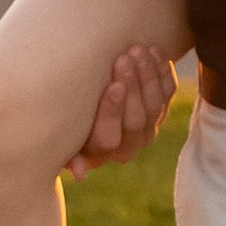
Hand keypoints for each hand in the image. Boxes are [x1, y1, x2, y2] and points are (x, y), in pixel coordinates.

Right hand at [65, 42, 179, 175]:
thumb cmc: (62, 119)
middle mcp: (129, 144)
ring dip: (148, 75)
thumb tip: (80, 175)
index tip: (114, 86)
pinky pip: (167, 91)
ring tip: (138, 50)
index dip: (112, 112)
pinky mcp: (160, 108)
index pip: (109, 138)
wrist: (82, 102)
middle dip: (132, 87)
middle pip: (136, 119)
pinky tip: (154, 51)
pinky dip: (162, 71)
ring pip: (155, 104)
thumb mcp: (59, 136)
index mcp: (101, 151)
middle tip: (125, 58)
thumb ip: (66, 152)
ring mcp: (148, 126)